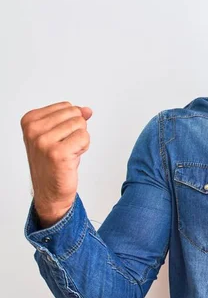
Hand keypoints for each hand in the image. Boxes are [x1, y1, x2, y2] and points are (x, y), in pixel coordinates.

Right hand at [21, 102, 92, 226]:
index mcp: (30, 120)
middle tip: (65, 146)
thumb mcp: (59, 133)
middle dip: (77, 130)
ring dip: (80, 140)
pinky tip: (71, 158)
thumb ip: (73, 118)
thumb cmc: (54, 162)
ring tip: (68, 153)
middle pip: (75, 114)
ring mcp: (43, 142)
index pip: (67, 106)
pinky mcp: (57, 153)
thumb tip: (87, 110)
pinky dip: (83, 148)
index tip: (59, 138)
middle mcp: (33, 130)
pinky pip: (84, 137)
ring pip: (81, 125)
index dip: (70, 122)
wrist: (50, 191)